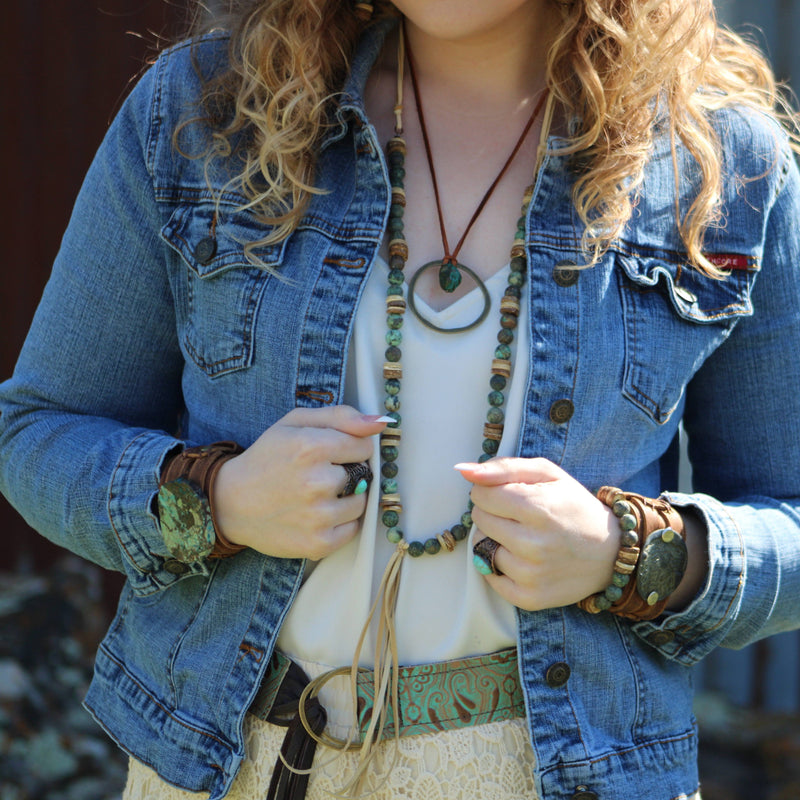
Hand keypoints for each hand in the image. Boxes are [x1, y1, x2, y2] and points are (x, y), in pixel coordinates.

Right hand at [211, 406, 388, 559]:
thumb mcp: (295, 423)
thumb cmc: (266, 458)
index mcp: (310, 447)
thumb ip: (341, 416)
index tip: (331, 453)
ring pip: (361, 502)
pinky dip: (341, 522)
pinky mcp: (318, 544)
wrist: (231, 503)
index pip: (364, 445)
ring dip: (346, 498)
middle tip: (318, 475)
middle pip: (364, 474)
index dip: (350, 447)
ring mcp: (318, 516)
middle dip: (347, 472)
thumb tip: (383, 422)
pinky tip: (317, 514)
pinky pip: (353, 529)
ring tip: (316, 495)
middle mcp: (316, 482)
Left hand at [455, 457, 618, 610]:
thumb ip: (502, 467)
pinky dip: (498, 567)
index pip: (480, 494)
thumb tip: (462, 470)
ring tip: (523, 537)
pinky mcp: (530, 597)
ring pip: (482, 548)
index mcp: (538, 507)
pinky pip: (489, 577)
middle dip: (493, 513)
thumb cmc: (574, 506)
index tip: (511, 495)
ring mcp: (531, 574)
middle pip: (479, 519)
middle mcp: (534, 543)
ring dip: (496, 540)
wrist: (611, 553)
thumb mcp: (547, 473)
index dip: (492, 491)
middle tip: (520, 517)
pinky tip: (521, 559)